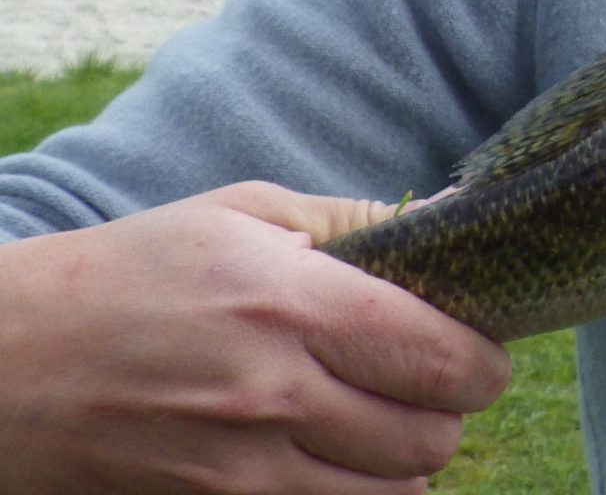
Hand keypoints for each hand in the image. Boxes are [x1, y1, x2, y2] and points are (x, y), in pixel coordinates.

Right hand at [0, 182, 512, 493]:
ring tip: (373, 418)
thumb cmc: (132, 272)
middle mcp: (272, 391)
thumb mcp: (242, 214)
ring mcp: (240, 466)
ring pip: (395, 493)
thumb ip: (361, 221)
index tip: (476, 345)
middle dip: (446, 410)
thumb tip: (459, 218)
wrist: (5, 361)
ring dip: (403, 460)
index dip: (482, 357)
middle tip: (421, 381)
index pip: (443, 356)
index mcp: (290, 303)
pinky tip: (329, 454)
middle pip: (432, 437)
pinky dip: (352, 492)